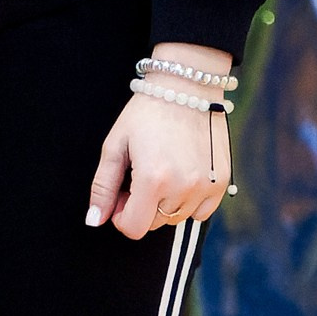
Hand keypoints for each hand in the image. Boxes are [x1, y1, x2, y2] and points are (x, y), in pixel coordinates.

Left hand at [86, 44, 232, 239]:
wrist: (187, 88)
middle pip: (154, 224)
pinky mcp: (222, 182)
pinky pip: (201, 212)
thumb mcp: (115, 145)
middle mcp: (183, 188)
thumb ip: (103, 187)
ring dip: (165, 203)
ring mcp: (206, 187)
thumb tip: (94, 221)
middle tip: (140, 174)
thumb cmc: (146, 113)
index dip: (120, 215)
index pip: (133, 228)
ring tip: (162, 169)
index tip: (121, 193)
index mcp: (153, 180)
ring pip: (176, 218)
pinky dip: (189, 201)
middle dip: (141, 206)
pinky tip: (182, 174)